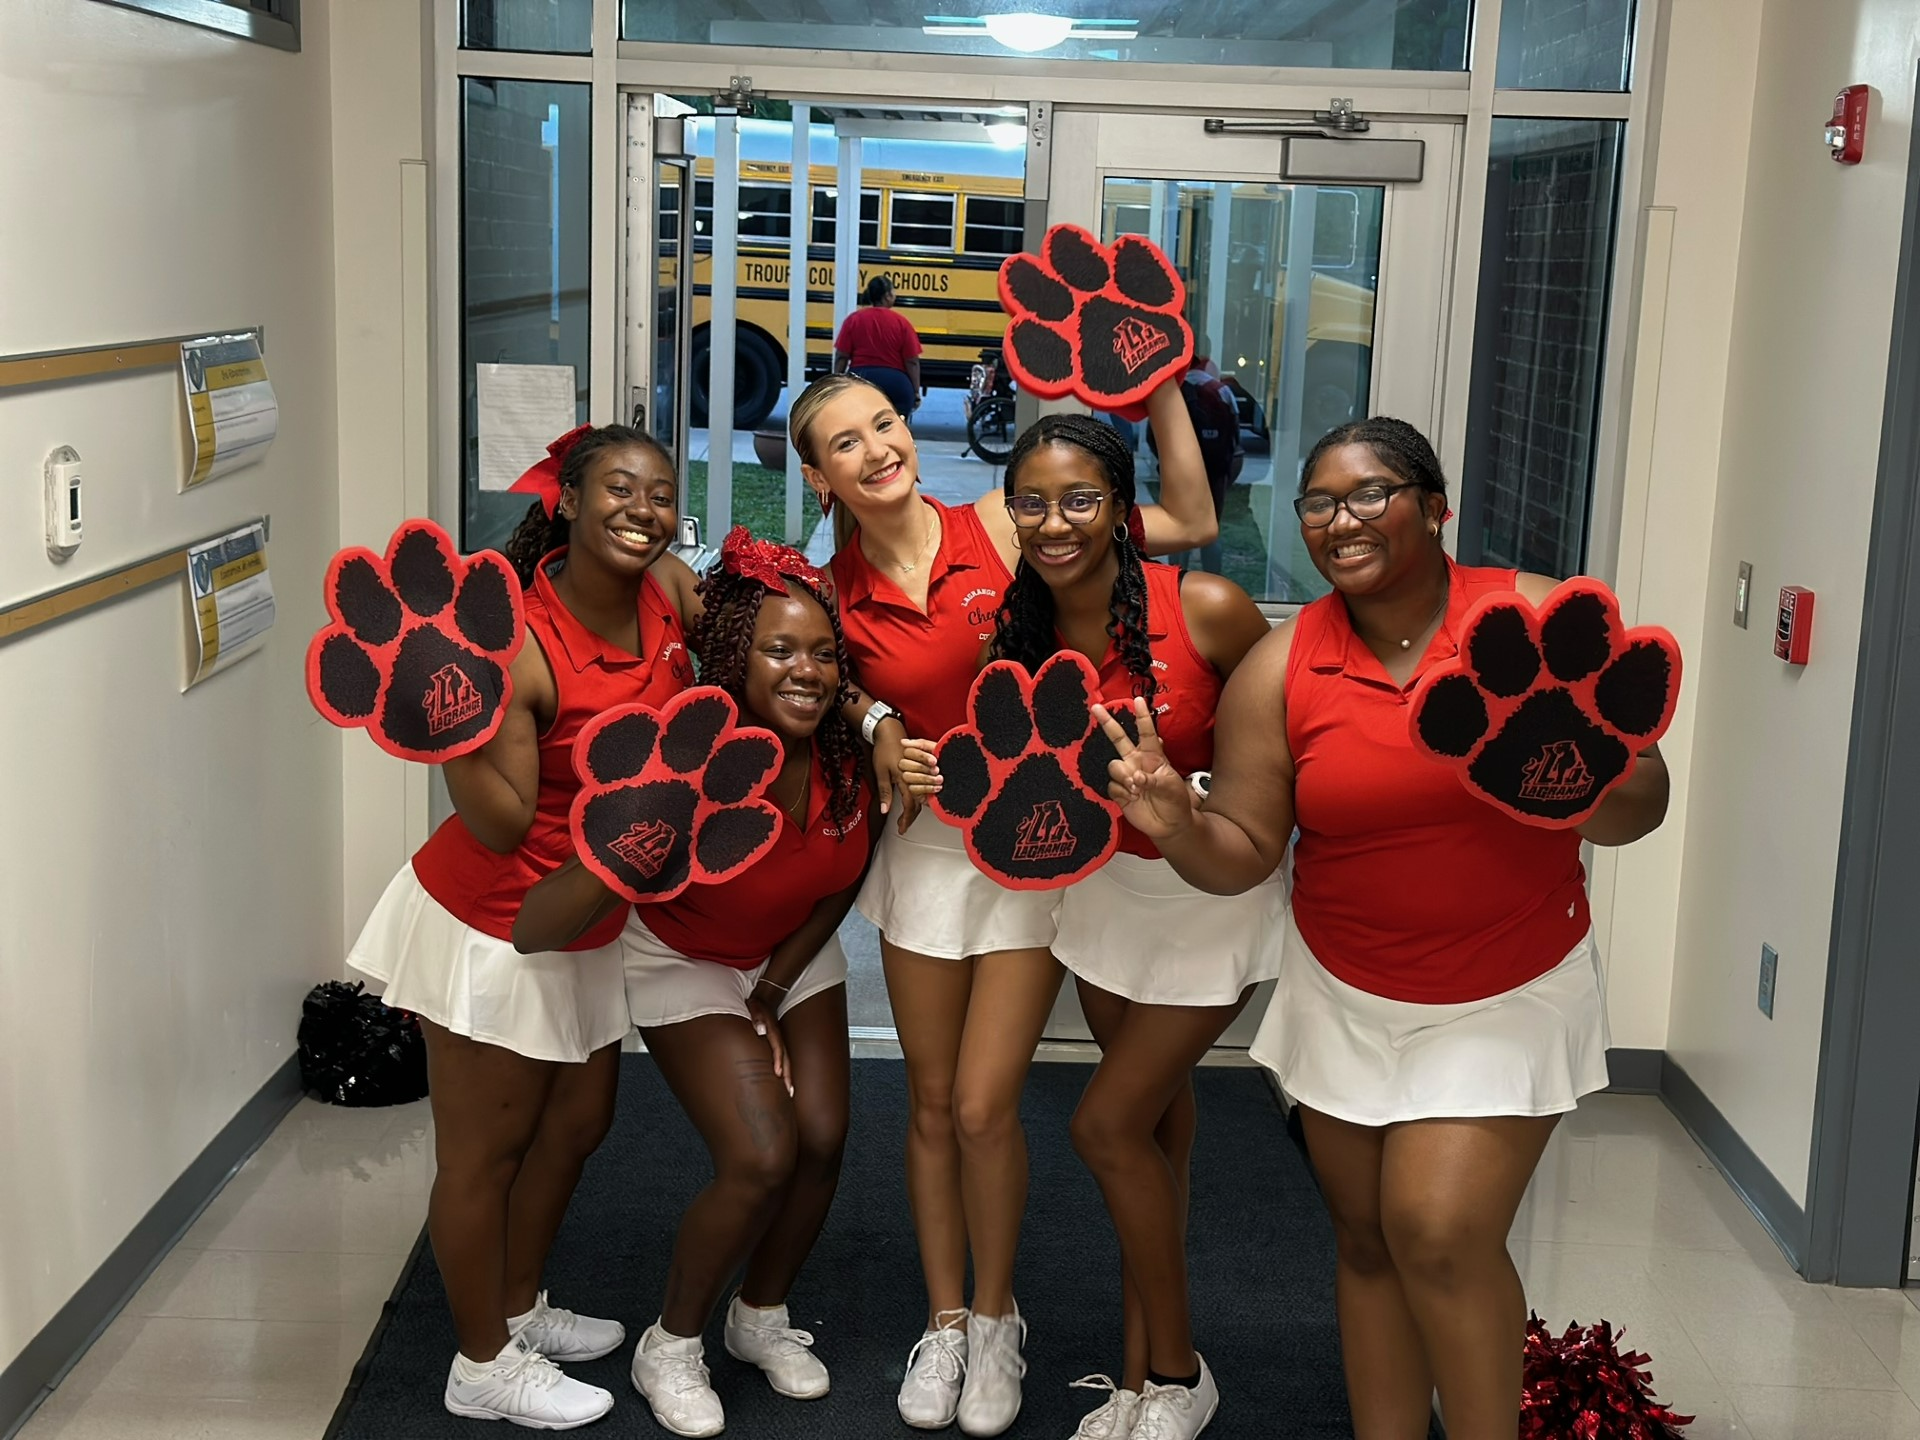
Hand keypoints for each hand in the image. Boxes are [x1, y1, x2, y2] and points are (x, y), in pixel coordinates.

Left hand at [744, 991, 793, 1095]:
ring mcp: (778, 1041)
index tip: (778, 1074)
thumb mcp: (756, 1008)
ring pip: (786, 1061)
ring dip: (788, 1076)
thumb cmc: (757, 1005)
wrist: (765, 998)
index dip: (778, 1061)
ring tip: (790, 1091)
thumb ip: (757, 1018)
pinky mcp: (776, 1043)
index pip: (778, 1049)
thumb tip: (760, 1030)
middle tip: (790, 1093)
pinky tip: (781, 1079)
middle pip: (786, 1059)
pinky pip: (781, 1059)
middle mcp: (779, 1039)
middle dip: (788, 1076)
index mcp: (774, 1032)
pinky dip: (783, 1070)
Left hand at [872, 719, 941, 833]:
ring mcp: (920, 771)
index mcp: (906, 779)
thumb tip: (885, 811)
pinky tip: (916, 801)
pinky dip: (920, 796)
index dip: (907, 819)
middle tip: (903, 826)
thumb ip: (885, 792)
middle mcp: (916, 777)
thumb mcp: (881, 772)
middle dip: (911, 816)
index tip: (902, 829)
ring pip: (923, 795)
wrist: (890, 731)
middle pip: (918, 803)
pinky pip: (924, 786)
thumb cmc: (884, 749)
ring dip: (916, 808)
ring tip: (908, 817)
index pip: (910, 805)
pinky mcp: (921, 767)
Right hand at [1091, 698, 1195, 839]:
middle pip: (1118, 739)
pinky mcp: (1119, 791)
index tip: (1138, 700)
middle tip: (1095, 708)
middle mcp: (1137, 761)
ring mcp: (1127, 776)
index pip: (1146, 733)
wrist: (1169, 825)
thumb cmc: (1175, 800)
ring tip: (1137, 789)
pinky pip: (1112, 786)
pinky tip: (1133, 799)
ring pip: (1114, 766)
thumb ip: (1153, 780)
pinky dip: (1122, 793)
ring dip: (1124, 777)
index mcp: (1153, 755)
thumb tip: (1135, 777)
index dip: (1142, 717)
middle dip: (1107, 723)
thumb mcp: (1171, 787)